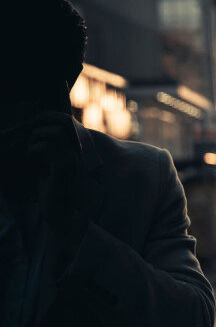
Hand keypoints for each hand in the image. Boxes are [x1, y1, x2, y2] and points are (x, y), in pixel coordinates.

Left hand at [26, 111, 82, 233]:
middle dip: (41, 122)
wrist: (59, 211)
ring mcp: (71, 159)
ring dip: (36, 138)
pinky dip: (34, 150)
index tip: (32, 122)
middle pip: (63, 122)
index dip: (48, 115)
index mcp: (73, 149)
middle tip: (28, 133)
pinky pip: (47, 147)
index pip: (66, 120)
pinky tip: (31, 161)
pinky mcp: (62, 168)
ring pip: (54, 133)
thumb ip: (47, 147)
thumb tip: (34, 130)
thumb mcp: (48, 162)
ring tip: (30, 150)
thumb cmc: (50, 188)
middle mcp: (76, 152)